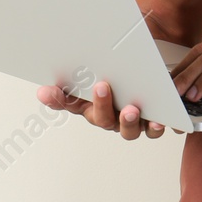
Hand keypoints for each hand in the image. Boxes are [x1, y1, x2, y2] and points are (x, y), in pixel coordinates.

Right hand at [37, 80, 181, 139]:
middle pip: (101, 119)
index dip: (57, 99)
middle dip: (100, 104)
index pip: (67, 103)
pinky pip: (154, 129)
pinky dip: (156, 126)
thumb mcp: (96, 71)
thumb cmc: (118, 77)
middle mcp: (108, 117)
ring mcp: (130, 122)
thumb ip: (71, 80)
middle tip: (101, 87)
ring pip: (127, 130)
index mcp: (89, 105)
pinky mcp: (152, 122)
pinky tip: (159, 119)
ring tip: (130, 110)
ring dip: (128, 121)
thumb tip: (42, 90)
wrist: (147, 73)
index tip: (48, 91)